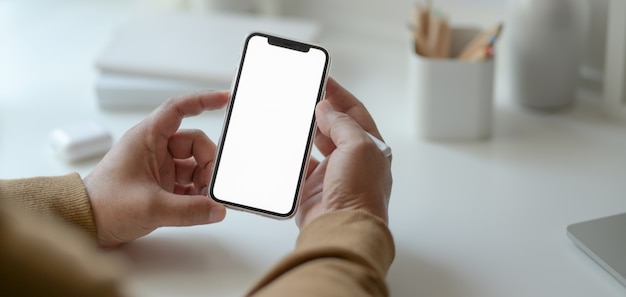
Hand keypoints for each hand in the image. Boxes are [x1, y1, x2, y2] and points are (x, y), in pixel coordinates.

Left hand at [84, 91, 228, 248]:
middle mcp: (153, 149)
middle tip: (212, 184)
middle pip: (194, 144)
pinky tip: (199, 206)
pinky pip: (188, 183)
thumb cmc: (104, 205)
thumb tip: (216, 209)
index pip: (179, 109)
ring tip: (204, 200)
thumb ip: (189, 210)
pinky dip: (197, 193)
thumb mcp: (151, 207)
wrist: (84, 225)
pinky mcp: (160, 185)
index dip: (203, 101)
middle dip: (208, 162)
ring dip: (203, 180)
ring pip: (193, 165)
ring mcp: (158, 167)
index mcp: (146, 138)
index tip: (224, 100)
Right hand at [296, 78, 391, 227]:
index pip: (354, 112)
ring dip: (304, 133)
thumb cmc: (360, 193)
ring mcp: (331, 175)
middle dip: (319, 113)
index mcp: (370, 147)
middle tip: (303, 98)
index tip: (322, 81)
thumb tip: (326, 108)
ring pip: (314, 146)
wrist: (342, 229)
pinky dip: (291, 158)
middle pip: (333, 127)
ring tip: (292, 118)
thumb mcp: (357, 146)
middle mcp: (352, 160)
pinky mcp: (311, 189)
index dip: (339, 95)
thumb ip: (342, 123)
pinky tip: (284, 148)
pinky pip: (298, 167)